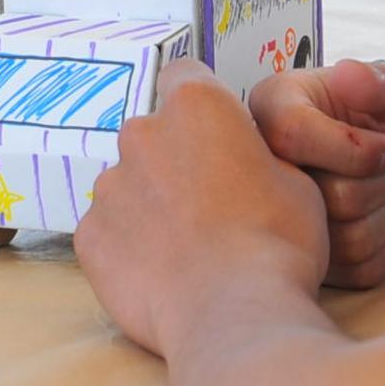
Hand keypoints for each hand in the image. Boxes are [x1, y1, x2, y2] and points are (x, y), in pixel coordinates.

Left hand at [74, 60, 329, 357]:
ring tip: (187, 248)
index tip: (216, 131)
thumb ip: (257, 155)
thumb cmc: (277, 241)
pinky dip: (129, 246)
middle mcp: (141, 134)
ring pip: (128, 185)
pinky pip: (108, 230)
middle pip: (154, 135)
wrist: (232, 310)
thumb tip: (243, 159)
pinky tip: (162, 273)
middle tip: (209, 204)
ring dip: (150, 205)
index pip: (186, 75)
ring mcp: (109, 185)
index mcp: (196, 107)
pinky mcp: (88, 233)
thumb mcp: (296, 182)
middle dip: (175, 160)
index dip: (203, 101)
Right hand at [250, 59, 384, 286]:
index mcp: (275, 107)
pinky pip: (356, 270)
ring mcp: (290, 213)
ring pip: (341, 240)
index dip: (351, 151)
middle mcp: (269, 163)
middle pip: (319, 199)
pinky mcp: (317, 254)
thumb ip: (381, 80)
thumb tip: (349, 74)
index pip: (288, 136)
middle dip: (380, 183)